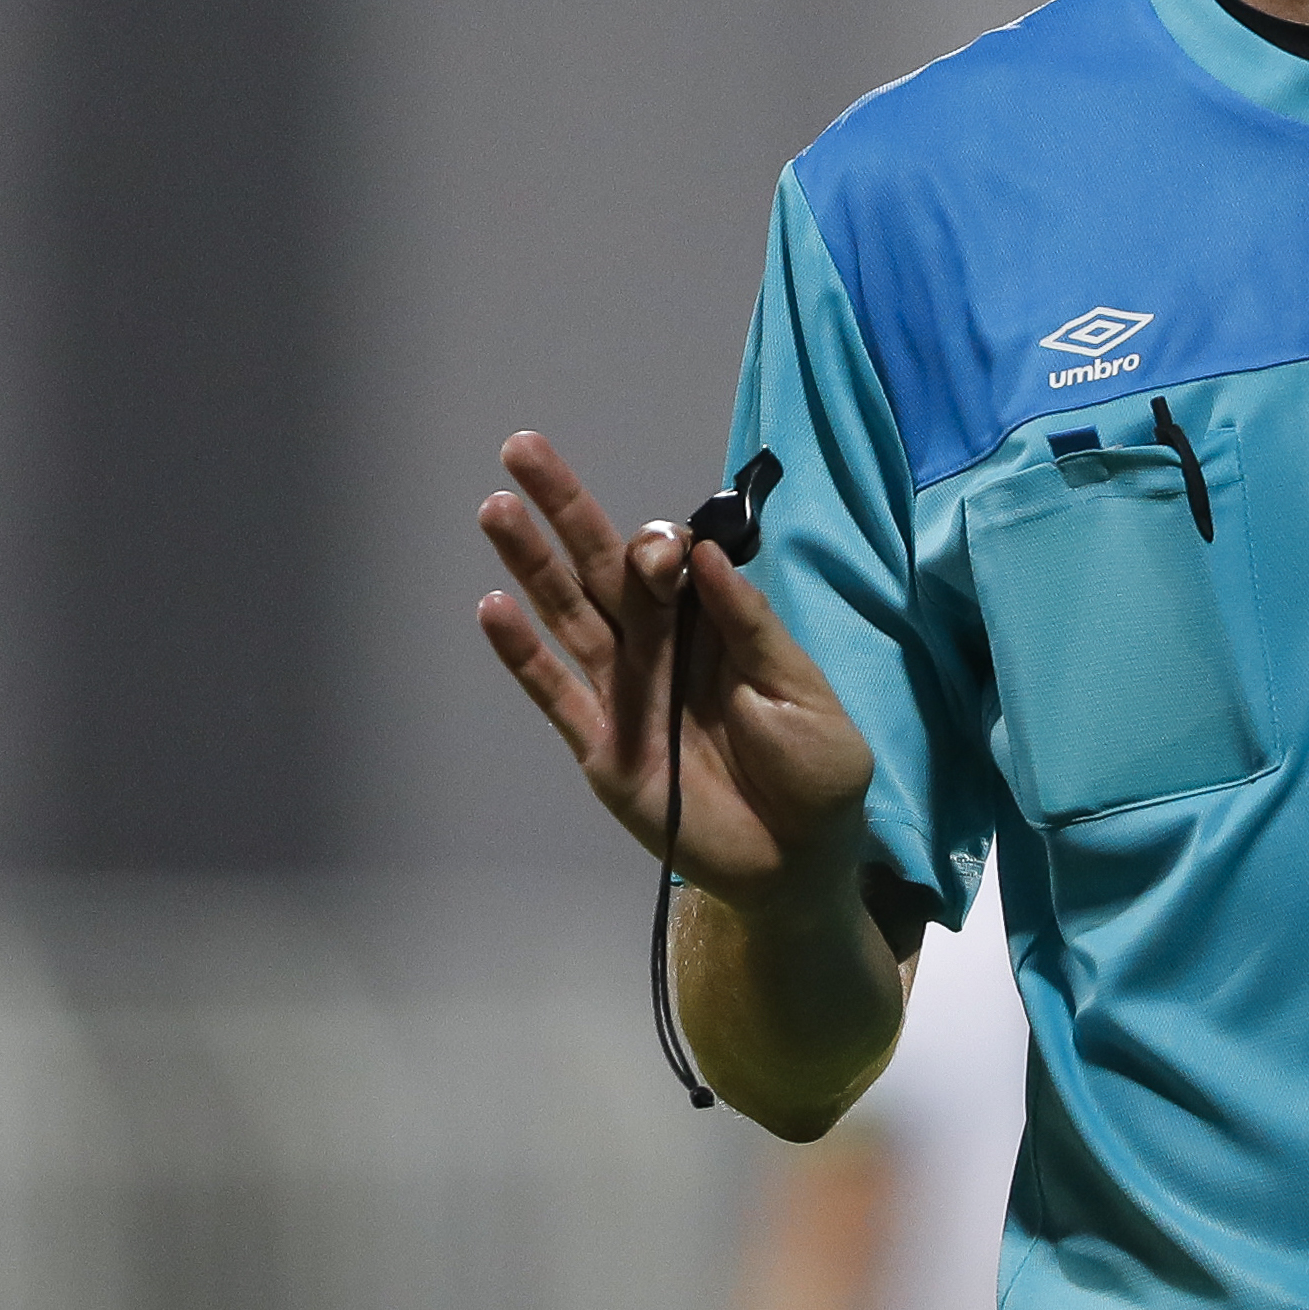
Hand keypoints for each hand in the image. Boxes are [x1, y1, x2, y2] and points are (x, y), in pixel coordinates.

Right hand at [477, 430, 874, 917]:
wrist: (801, 859)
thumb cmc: (817, 770)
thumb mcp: (800, 691)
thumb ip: (751, 627)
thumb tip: (706, 555)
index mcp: (715, 625)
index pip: (671, 563)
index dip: (660, 545)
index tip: (666, 550)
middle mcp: (662, 647)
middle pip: (603, 568)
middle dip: (565, 509)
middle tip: (523, 450)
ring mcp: (626, 693)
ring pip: (569, 615)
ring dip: (531, 563)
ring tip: (495, 508)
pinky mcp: (603, 747)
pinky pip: (555, 693)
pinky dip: (522, 655)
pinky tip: (491, 607)